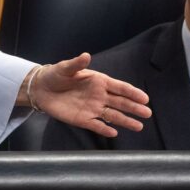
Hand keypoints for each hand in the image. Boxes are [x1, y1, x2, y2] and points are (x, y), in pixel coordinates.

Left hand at [28, 53, 150, 137]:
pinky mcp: (83, 119)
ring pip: (113, 115)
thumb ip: (77, 64)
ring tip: (139, 126)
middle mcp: (99, 96)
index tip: (145, 98)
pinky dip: (105, 129)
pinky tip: (114, 133)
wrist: (41, 89)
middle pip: (120, 103)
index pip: (119, 87)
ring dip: (125, 121)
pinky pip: (96, 125)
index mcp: (99, 81)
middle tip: (147, 113)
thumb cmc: (55, 75)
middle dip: (134, 108)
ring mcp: (92, 108)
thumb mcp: (65, 68)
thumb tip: (86, 55)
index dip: (132, 92)